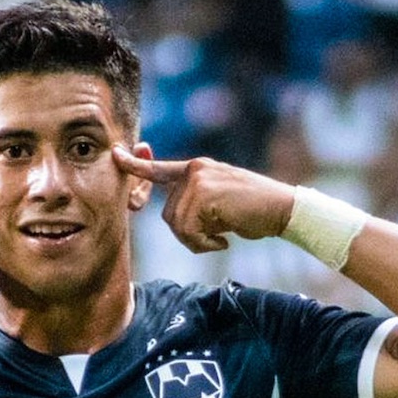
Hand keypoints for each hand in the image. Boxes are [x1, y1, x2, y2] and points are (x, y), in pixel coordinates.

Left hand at [112, 147, 293, 252]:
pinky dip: (205, 243)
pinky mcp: (205, 194)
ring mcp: (199, 180)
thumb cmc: (253, 210)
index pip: (159, 169)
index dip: (135, 165)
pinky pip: (190, 231)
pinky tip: (225, 239)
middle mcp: (194, 170)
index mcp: (196, 169)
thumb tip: (174, 218)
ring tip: (222, 235)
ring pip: (177, 225)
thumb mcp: (220, 199)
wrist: (282, 208)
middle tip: (215, 235)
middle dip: (188, 234)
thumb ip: (196, 201)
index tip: (115, 154)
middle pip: (168, 215)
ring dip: (198, 241)